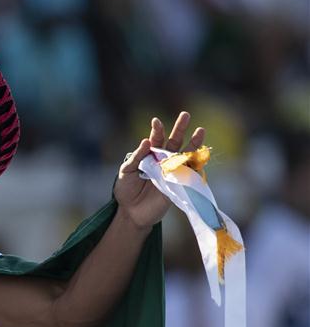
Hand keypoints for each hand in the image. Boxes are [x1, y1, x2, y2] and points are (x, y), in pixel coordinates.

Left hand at [114, 111, 205, 229]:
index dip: (157, 130)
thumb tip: (146, 141)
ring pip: (185, 154)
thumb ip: (136, 157)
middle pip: (174, 142)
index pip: (156, 139)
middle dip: (179, 129)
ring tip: (200, 130)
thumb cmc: (126, 189)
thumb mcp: (125, 172)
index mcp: (149, 155)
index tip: (156, 121)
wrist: (132, 212)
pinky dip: (195, 164)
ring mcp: (172, 171)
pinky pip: (189, 172)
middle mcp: (162, 160)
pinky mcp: (178, 183)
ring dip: (193, 143)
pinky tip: (199, 154)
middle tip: (185, 114)